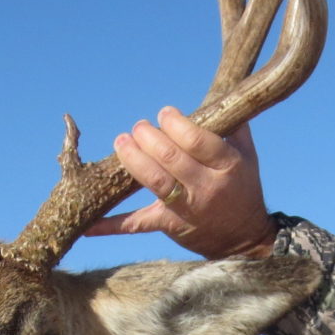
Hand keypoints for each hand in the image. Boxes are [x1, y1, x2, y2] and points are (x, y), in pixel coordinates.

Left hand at [87, 108, 276, 258]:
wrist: (244, 240)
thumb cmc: (243, 189)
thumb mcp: (248, 157)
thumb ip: (234, 126)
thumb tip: (219, 94)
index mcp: (227, 165)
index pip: (197, 140)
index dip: (175, 124)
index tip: (164, 114)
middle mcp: (206, 187)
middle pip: (171, 157)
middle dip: (149, 137)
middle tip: (138, 127)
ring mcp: (187, 208)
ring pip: (155, 181)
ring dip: (133, 159)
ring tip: (121, 142)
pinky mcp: (169, 225)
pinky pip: (137, 224)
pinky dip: (110, 225)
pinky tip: (87, 225)